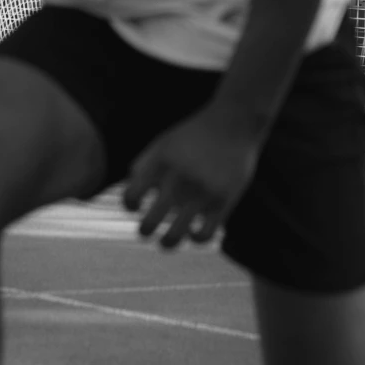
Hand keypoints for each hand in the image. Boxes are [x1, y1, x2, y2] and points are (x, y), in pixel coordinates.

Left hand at [122, 108, 261, 251]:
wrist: (234, 120)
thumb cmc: (195, 133)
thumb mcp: (164, 143)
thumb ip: (143, 165)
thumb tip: (130, 192)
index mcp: (160, 163)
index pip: (131, 196)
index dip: (130, 205)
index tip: (137, 206)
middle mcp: (178, 179)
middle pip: (148, 224)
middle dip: (144, 232)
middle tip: (147, 230)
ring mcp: (201, 192)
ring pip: (174, 237)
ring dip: (166, 243)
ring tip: (166, 241)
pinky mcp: (223, 201)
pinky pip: (204, 235)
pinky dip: (195, 239)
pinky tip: (194, 232)